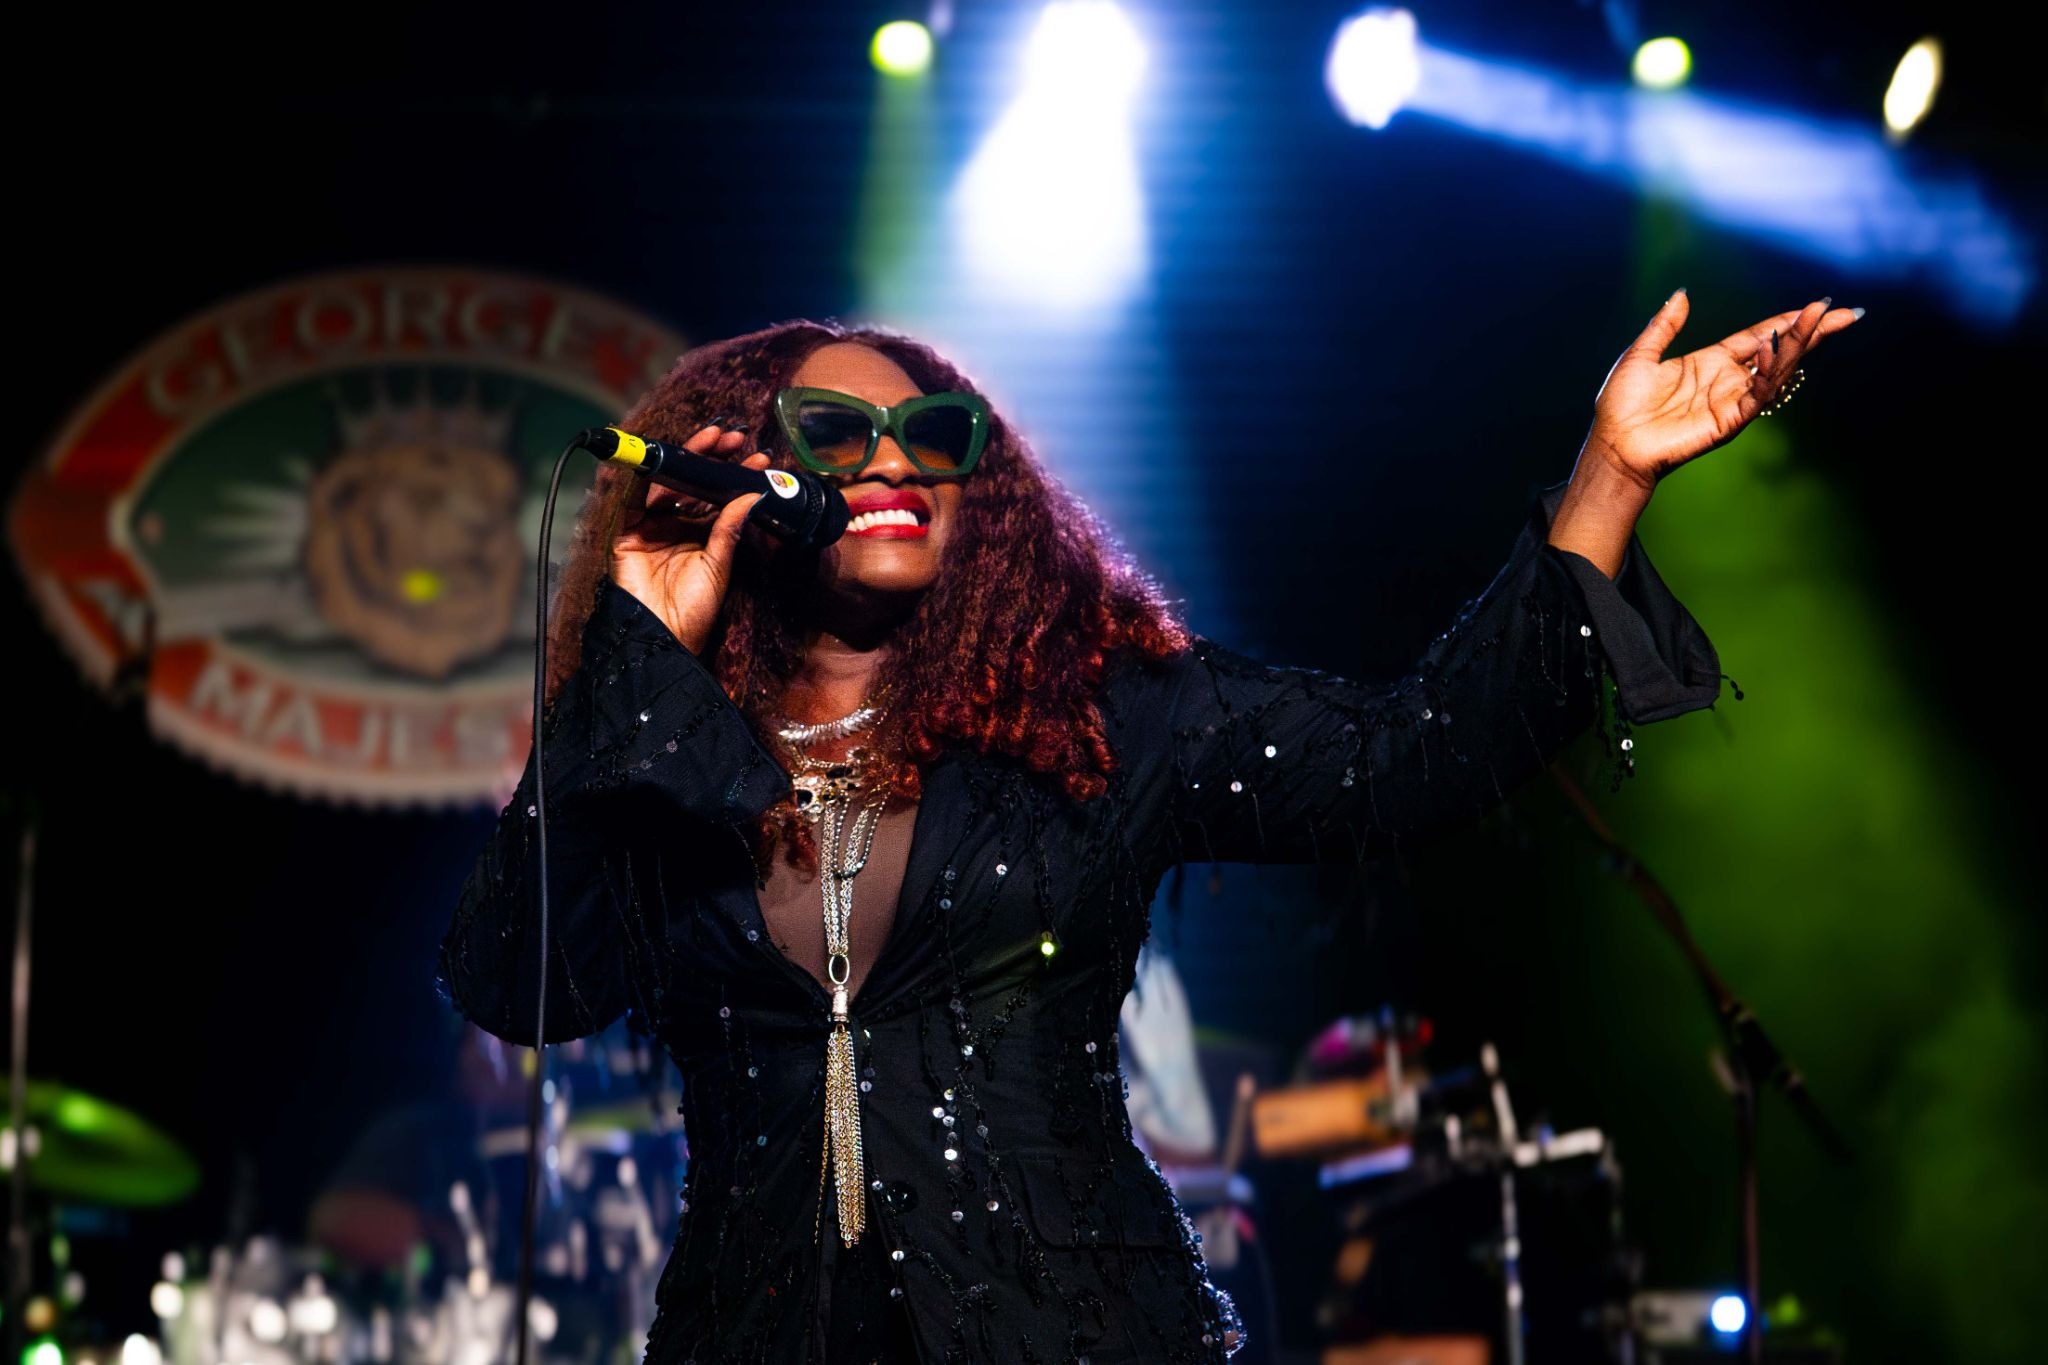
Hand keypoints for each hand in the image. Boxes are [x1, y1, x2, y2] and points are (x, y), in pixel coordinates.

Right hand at [611, 423, 770, 654]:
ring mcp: (652, 528)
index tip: (759, 458)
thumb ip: (730, 528)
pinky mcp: (628, 533)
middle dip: (714, 458)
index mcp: (703, 535)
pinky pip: (635, 499)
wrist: (662, 637)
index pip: (720, 496)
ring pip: (669, 484)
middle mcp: (678, 527)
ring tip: (716, 440)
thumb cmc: (694, 610)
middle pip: (694, 483)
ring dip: (689, 459)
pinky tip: (664, 457)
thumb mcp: (719, 565)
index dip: (736, 475)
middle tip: (736, 438)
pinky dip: (646, 476)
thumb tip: (753, 494)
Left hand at [1548, 290, 1862, 576]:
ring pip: (1776, 371)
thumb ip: (1664, 326)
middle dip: (1813, 333)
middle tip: (1846, 314)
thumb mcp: (1640, 355)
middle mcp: (1727, 380)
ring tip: (1818, 319)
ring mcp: (1731, 401)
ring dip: (1797, 345)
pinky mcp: (1728, 421)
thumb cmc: (1620, 407)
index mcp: (1710, 362)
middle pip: (1780, 351)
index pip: (1760, 336)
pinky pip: (1757, 394)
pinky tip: (1773, 347)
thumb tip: (1681, 294)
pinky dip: (1769, 372)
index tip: (1818, 306)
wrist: (1612, 445)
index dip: (1788, 321)